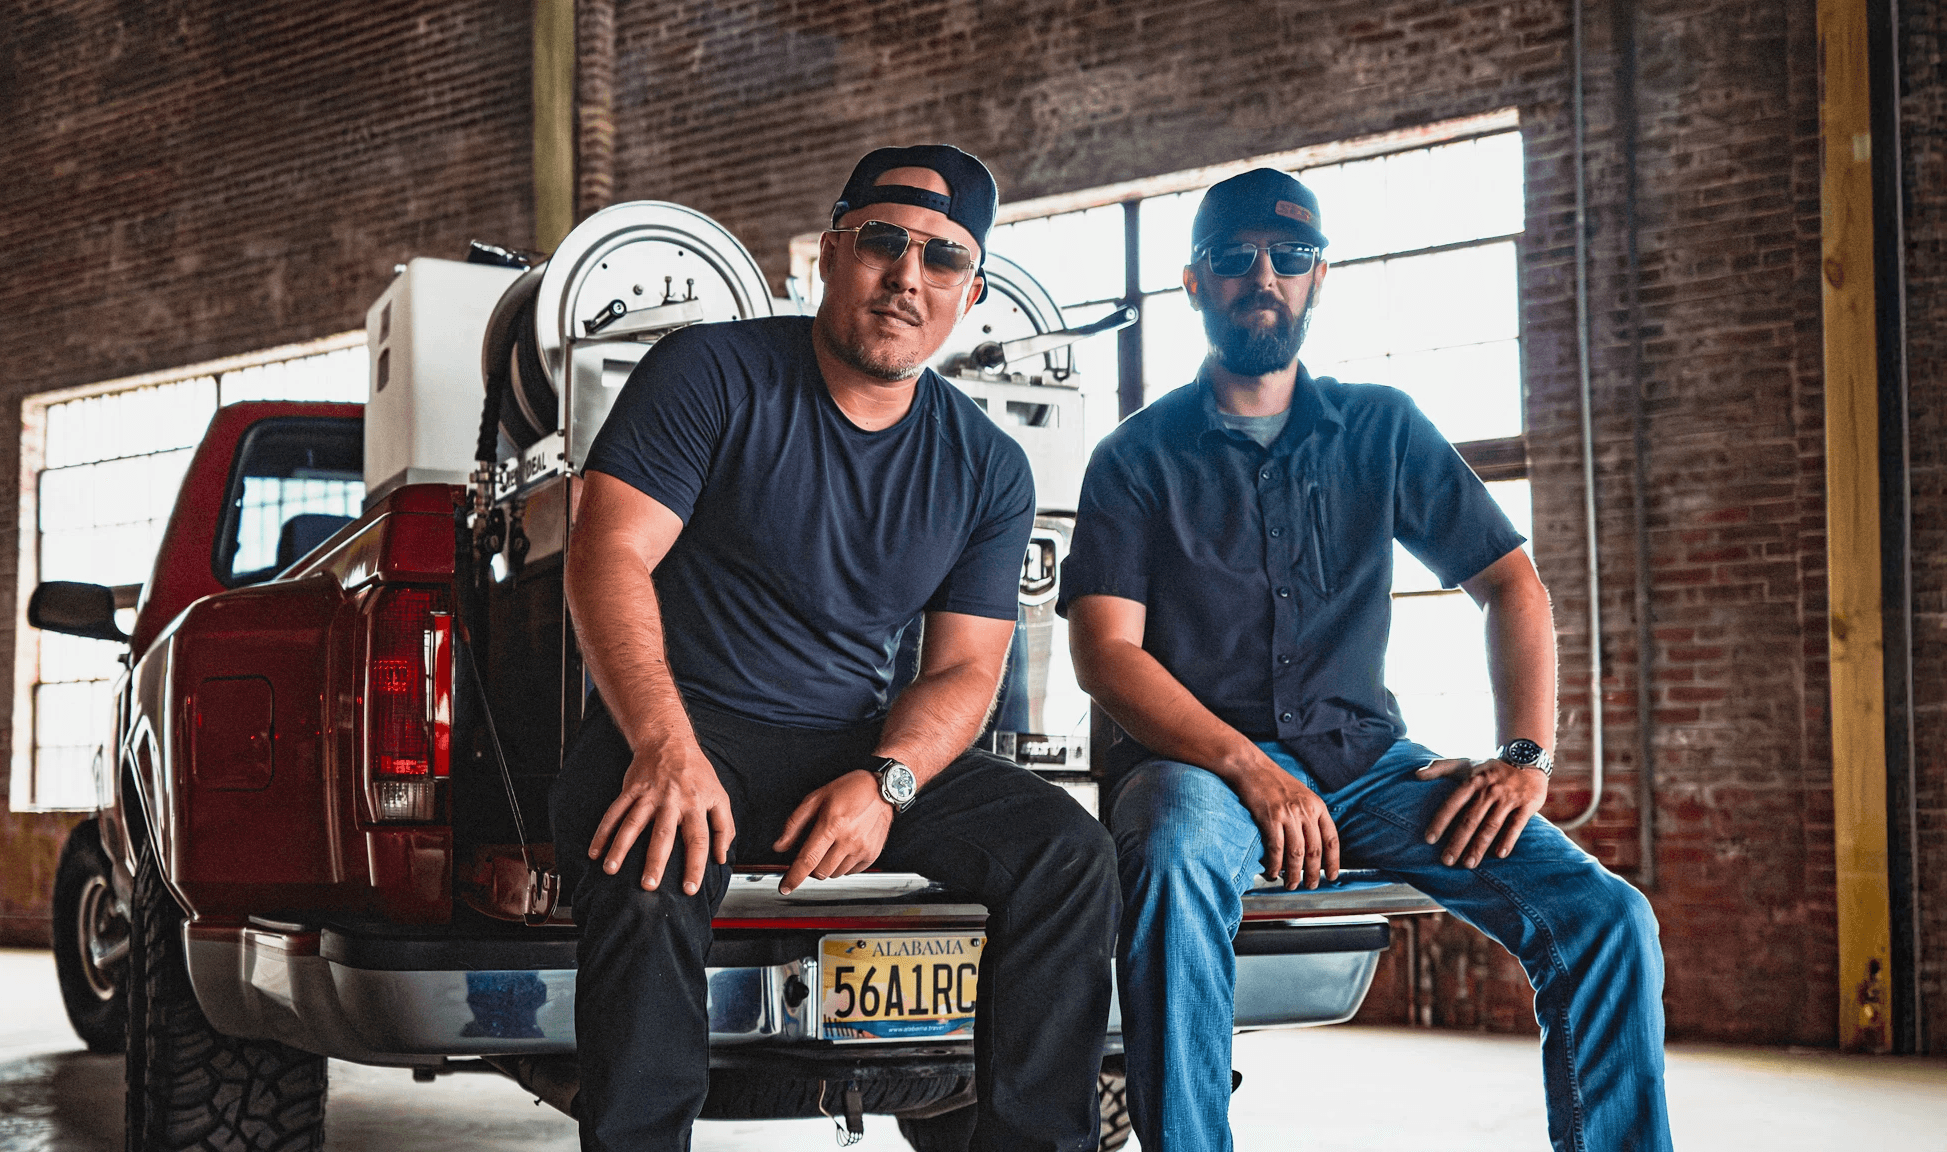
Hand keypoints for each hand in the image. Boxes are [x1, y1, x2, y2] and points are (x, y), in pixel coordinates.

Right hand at [588, 735, 734, 894]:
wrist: (670, 741)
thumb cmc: (697, 773)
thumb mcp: (720, 796)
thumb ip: (724, 828)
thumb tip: (721, 857)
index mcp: (696, 805)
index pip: (699, 839)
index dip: (695, 865)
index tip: (689, 889)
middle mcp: (672, 801)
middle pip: (663, 835)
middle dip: (655, 861)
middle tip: (648, 885)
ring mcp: (649, 795)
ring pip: (633, 823)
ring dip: (620, 847)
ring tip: (610, 869)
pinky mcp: (631, 789)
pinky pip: (615, 812)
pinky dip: (603, 831)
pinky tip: (594, 851)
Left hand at [772, 770, 894, 894]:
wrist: (882, 790)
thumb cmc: (849, 790)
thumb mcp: (816, 798)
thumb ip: (794, 824)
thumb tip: (780, 846)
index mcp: (832, 824)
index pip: (808, 859)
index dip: (794, 877)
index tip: (785, 887)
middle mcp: (848, 839)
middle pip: (820, 872)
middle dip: (811, 868)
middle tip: (813, 853)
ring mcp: (862, 848)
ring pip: (834, 874)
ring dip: (827, 866)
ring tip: (832, 846)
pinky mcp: (872, 854)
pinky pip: (850, 872)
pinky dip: (842, 865)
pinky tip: (845, 848)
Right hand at [1230, 757, 1339, 889]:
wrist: (1251, 766)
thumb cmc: (1273, 781)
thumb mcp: (1301, 794)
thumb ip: (1309, 815)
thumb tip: (1311, 843)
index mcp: (1317, 805)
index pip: (1331, 839)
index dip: (1333, 861)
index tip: (1332, 876)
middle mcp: (1306, 811)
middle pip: (1315, 851)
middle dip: (1313, 874)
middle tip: (1310, 886)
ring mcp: (1288, 814)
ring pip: (1296, 854)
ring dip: (1294, 874)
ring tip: (1291, 884)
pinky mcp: (1270, 818)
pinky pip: (1276, 849)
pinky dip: (1275, 865)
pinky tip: (1272, 872)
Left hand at [1417, 757, 1548, 867]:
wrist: (1527, 758)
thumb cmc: (1490, 767)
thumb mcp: (1465, 763)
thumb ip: (1440, 768)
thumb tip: (1416, 774)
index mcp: (1472, 781)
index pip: (1453, 804)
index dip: (1440, 821)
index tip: (1429, 839)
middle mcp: (1489, 790)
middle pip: (1470, 819)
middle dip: (1458, 841)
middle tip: (1447, 861)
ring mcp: (1508, 798)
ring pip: (1491, 825)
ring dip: (1479, 846)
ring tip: (1468, 864)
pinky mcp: (1526, 804)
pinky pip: (1516, 824)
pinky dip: (1508, 839)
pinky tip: (1500, 854)